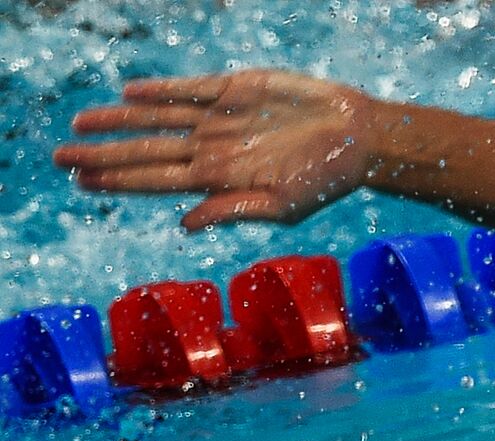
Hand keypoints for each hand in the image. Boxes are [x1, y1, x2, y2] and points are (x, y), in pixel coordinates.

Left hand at [53, 70, 375, 229]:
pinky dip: (161, 90)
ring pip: (158, 117)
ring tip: (81, 124)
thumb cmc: (326, 180)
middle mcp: (212, 148)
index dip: (117, 182)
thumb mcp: (283, 207)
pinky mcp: (237, 89)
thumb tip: (185, 222)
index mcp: (218, 180)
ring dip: (119, 120)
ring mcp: (221, 118)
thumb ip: (232, 210)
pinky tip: (131, 91)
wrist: (359, 137)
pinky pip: (190, 89)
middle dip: (102, 155)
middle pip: (146, 150)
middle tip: (59, 158)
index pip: (155, 181)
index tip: (82, 185)